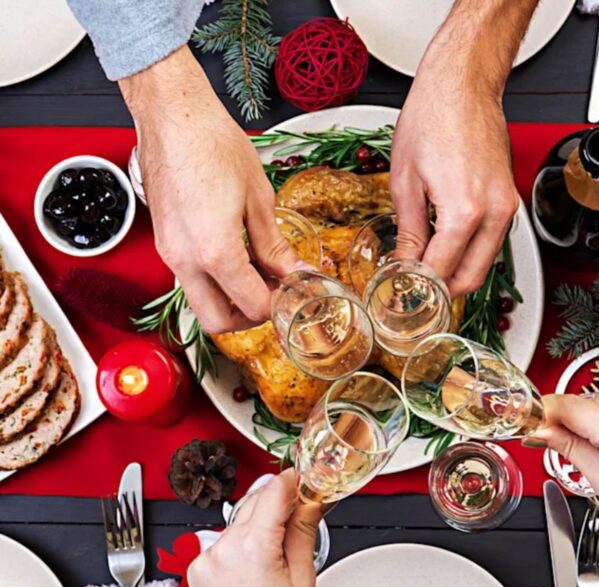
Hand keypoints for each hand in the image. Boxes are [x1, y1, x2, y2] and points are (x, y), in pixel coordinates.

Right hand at [121, 46, 303, 332]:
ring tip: (259, 271)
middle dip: (249, 317)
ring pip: (200, 301)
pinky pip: (190, 278)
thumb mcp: (258, 197)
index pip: (252, 305)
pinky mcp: (164, 241)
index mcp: (214, 252)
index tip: (295, 290)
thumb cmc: (212, 143)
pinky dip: (214, 279)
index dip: (279, 304)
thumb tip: (293, 271)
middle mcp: (184, 260)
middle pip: (217, 321)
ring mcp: (169, 252)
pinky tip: (238, 254)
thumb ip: (274, 244)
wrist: (172, 115)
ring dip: (230, 299)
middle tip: (274, 294)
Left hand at [189, 469, 321, 586]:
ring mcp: (205, 560)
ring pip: (240, 521)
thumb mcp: (303, 577)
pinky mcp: (198, 570)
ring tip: (282, 549)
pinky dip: (243, 542)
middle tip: (304, 509)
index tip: (306, 478)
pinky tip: (260, 562)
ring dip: (261, 523)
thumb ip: (303, 530)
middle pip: (255, 502)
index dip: (293, 480)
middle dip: (280, 502)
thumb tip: (311, 499)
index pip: (273, 491)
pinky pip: (225, 541)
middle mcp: (222, 549)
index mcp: (252, 548)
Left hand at [389, 0, 537, 296]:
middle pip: (472, 278)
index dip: (417, 289)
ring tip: (425, 270)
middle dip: (442, 292)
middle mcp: (494, 213)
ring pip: (485, 263)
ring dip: (457, 273)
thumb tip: (405, 263)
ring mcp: (507, 206)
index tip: (400, 294)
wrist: (463, 84)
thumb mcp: (405, 181)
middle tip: (414, 293)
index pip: (441, 271)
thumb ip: (408, 231)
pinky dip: (471, 252)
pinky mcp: (510, 199)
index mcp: (465, 211)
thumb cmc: (434, 116)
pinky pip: (492, 241)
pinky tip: (445, 247)